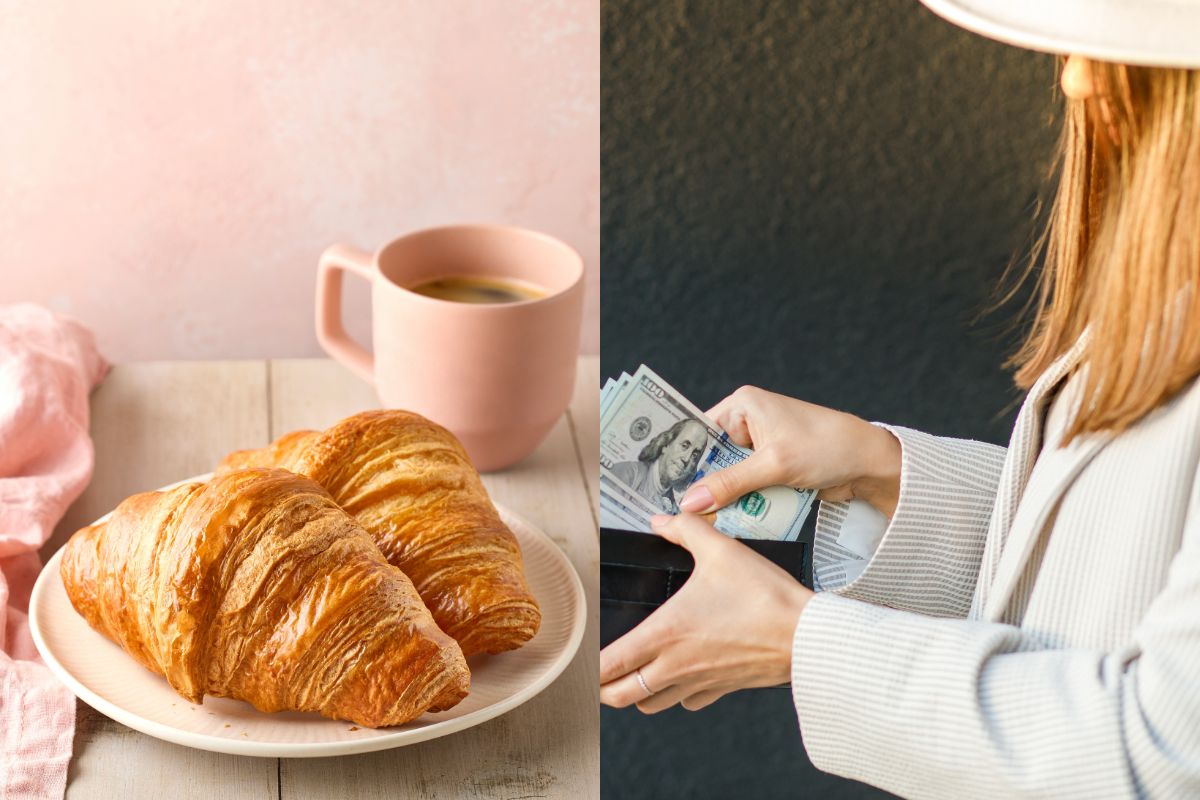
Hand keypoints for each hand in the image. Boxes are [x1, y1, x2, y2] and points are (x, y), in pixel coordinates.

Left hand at [599, 513, 813, 712]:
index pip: (610, 664)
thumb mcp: (721, 550)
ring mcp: (700, 682)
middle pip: (621, 696)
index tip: (585, 660)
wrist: (807, 636)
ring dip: (639, 693)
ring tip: (636, 676)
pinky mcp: (723, 689)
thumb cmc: (765, 598)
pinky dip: (678, 694)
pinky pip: (688, 702)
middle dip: (605, 690)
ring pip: (652, 704)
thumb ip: (687, 529)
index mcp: (666, 633)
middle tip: (601, 677)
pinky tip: (683, 675)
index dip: (590, 668)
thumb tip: (663, 519)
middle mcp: (676, 665)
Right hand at [679, 386, 901, 518]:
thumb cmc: (828, 447)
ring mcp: (761, 448)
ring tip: (705, 518)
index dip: (679, 454)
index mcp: (744, 405)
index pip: (699, 430)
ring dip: (723, 497)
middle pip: (711, 458)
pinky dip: (742, 502)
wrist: (870, 464)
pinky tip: (732, 518)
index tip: (657, 477)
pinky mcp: (772, 468)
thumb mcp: (773, 465)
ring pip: (728, 477)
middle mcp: (749, 422)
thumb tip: (691, 502)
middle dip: (701, 483)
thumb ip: (730, 484)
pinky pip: (747, 488)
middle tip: (680, 508)